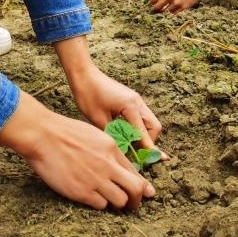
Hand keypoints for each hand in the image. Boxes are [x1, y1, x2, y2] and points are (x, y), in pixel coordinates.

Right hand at [0, 93, 153, 209]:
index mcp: (112, 148)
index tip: (143, 192)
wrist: (43, 135)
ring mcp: (96, 179)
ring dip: (117, 203)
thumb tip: (117, 164)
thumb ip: (108, 150)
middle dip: (137, 200)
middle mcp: (108, 164)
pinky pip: (101, 205)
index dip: (141, 184)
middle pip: (136, 189)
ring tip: (109, 200)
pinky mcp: (82, 191)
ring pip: (121, 201)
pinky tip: (92, 197)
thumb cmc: (65, 132)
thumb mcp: (94, 134)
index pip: (136, 171)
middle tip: (132, 204)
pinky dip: (99, 204)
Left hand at [55, 36, 162, 152]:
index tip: (152, 162)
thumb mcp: (99, 120)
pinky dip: (137, 127)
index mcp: (130, 106)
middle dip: (148, 142)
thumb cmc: (88, 95)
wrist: (84, 74)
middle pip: (154, 127)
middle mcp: (137, 102)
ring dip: (143, 134)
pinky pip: (141, 116)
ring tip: (129, 145)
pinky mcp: (131, 99)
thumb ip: (114, 136)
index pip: (144, 134)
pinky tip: (125, 134)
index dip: (148, 150)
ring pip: (149, 121)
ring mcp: (136, 99)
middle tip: (136, 154)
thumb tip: (124, 151)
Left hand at [150, 0, 211, 12]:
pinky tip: (176, 6)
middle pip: (158, 8)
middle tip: (158, 9)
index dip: (153, 3)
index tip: (154, 3)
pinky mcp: (183, 7)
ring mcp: (176, 2)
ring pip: (167, 10)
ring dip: (167, 9)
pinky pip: (174, 12)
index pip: (153, 0)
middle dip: (157, 9)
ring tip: (169, 6)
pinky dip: (174, 10)